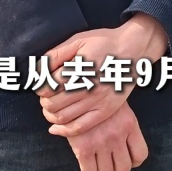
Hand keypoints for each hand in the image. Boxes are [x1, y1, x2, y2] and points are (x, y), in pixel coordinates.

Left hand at [36, 14, 168, 137]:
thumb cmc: (103, 42)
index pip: (48, 85)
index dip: (39, 86)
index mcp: (80, 68)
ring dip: (50, 114)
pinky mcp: (106, 111)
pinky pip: (80, 127)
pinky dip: (63, 130)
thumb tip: (38, 68)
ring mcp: (98, 101)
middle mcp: (89, 86)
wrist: (133, 50)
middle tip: (45, 96)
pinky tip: (55, 126)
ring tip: (50, 107)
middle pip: (53, 103)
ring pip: (63, 117)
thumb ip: (56, 53)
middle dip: (43, 101)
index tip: (41, 84)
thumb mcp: (78, 40)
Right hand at [66, 101, 148, 170]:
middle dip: (117, 164)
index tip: (127, 156)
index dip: (134, 160)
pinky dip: (88, 167)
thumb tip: (126, 148)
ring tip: (97, 155)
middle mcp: (117, 135)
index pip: (140, 155)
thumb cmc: (99, 96)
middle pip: (124, 168)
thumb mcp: (118, 106)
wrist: (76, 87)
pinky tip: (86, 157)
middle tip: (110, 156)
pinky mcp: (83, 148)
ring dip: (102, 166)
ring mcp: (100, 142)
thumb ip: (123, 127)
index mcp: (129, 124)